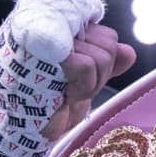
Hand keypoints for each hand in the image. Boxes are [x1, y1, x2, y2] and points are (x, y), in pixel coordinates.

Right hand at [44, 22, 135, 140]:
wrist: (26, 130)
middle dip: (98, 74)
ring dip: (89, 85)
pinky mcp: (47, 52)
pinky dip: (82, 88)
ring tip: (65, 91)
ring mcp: (48, 37)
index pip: (106, 35)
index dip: (102, 61)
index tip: (80, 77)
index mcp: (60, 28)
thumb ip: (106, 63)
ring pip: (102, 56)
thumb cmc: (50, 104)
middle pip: (108, 43)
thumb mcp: (84, 81)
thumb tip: (129, 53)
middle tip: (71, 86)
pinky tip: (62, 95)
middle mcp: (52, 26)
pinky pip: (88, 66)